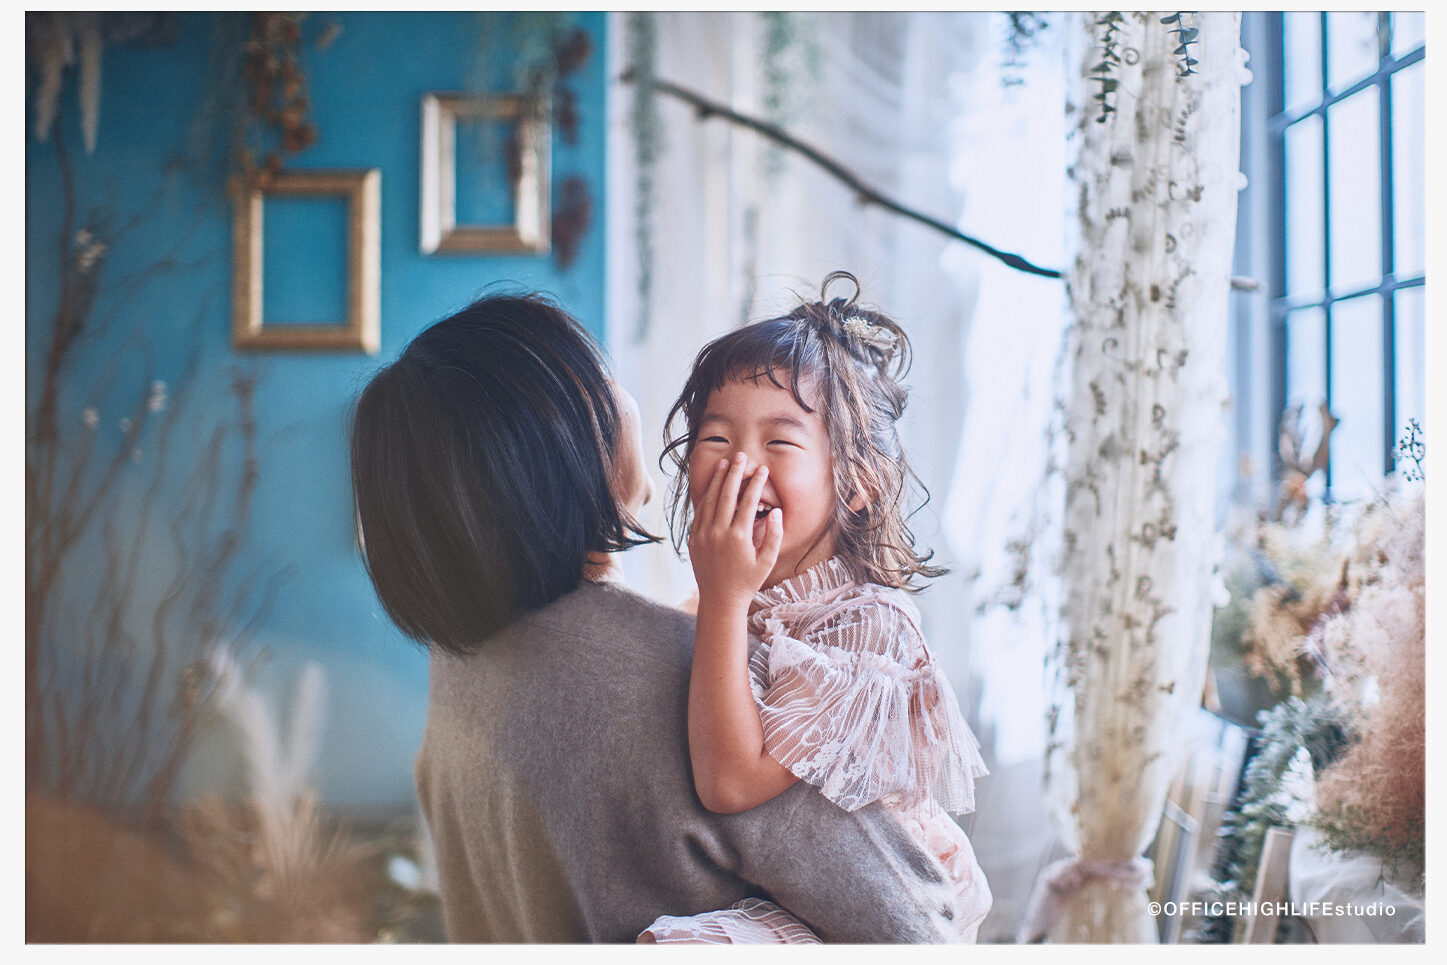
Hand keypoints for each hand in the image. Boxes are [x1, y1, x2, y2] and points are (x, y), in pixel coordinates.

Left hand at [688, 452, 782, 608]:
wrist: (719, 600)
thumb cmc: (747, 581)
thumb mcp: (766, 562)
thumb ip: (773, 536)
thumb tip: (775, 512)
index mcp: (739, 537)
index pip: (748, 501)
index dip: (756, 483)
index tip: (762, 469)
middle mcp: (719, 533)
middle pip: (727, 494)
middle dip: (735, 473)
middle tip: (741, 456)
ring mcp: (704, 535)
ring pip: (710, 500)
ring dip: (718, 480)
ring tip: (725, 463)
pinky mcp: (694, 538)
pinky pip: (700, 512)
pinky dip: (707, 496)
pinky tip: (713, 486)